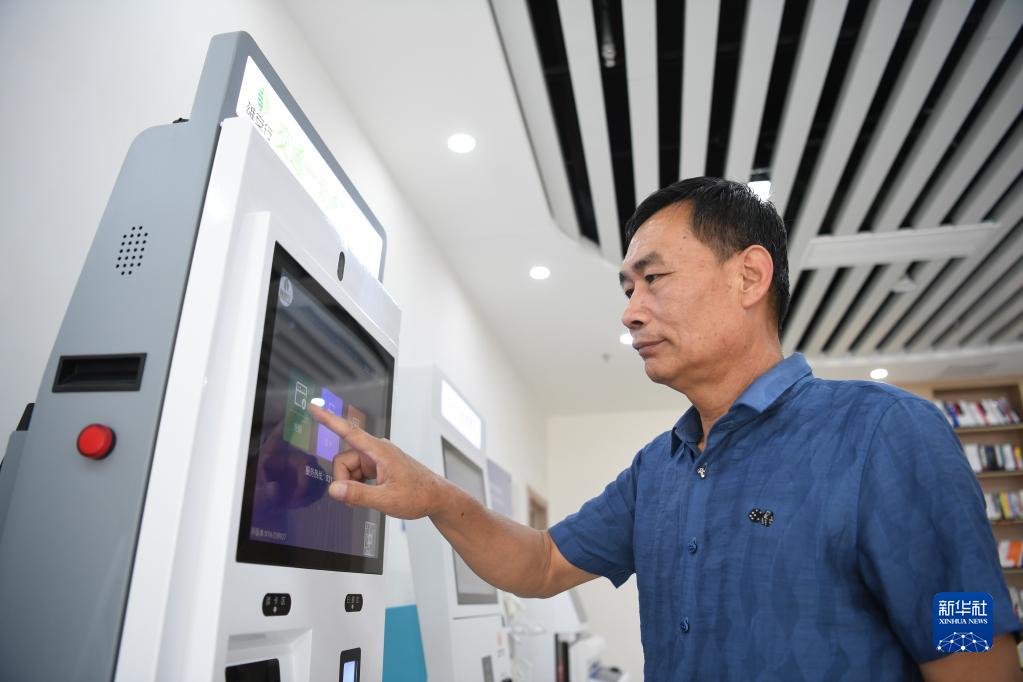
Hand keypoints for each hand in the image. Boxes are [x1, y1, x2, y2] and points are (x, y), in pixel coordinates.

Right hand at [308, 403, 445, 519]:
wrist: (436, 498)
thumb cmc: (418, 495)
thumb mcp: (386, 499)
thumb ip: (358, 494)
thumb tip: (334, 489)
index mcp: (379, 451)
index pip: (348, 431)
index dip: (328, 420)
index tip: (313, 407)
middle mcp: (376, 450)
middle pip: (343, 461)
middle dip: (344, 481)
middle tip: (355, 499)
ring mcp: (377, 458)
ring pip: (349, 469)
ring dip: (352, 485)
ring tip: (370, 498)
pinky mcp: (378, 466)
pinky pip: (357, 473)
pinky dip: (358, 485)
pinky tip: (370, 494)